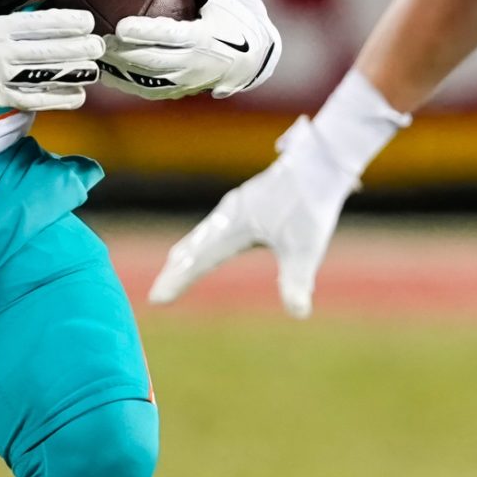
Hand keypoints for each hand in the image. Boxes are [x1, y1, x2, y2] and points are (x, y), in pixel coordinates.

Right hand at [0, 0, 101, 111]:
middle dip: (76, 49)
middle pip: (45, 52)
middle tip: (98, 46)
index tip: (87, 21)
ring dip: (71, 75)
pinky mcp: (0, 98)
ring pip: (42, 77)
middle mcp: (0, 53)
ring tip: (94, 71)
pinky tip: (78, 95)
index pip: (37, 24)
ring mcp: (0, 78)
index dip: (65, 23)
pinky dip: (57, 99)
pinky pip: (33, 100)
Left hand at [100, 0, 276, 99]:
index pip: (170, 35)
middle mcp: (195, 63)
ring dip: (120, 70)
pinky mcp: (178, 91)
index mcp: (204, 37)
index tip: (120, 26)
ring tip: (96, 54)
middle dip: (123, 53)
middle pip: (153, 61)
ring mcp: (186, 81)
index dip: (145, 32)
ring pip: (147, 80)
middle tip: (98, 40)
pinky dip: (125, 83)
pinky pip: (148, 90)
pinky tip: (104, 71)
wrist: (250, 58)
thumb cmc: (230, 17)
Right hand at [148, 119, 353, 315]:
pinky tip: (207, 248)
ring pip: (201, 235)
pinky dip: (201, 244)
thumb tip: (298, 313)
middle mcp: (228, 215)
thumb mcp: (307, 248)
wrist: (320, 163)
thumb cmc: (312, 203)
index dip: (178, 281)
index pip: (199, 260)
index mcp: (234, 226)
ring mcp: (235, 207)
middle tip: (157, 295)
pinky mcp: (246, 204)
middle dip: (175, 271)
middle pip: (192, 247)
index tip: (156, 300)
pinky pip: (213, 228)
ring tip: (174, 271)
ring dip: (186, 256)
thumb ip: (297, 280)